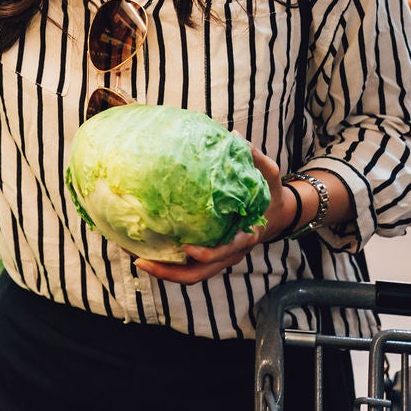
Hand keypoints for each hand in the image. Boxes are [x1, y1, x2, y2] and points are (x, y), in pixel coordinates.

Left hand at [135, 145, 292, 283]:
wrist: (275, 214)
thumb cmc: (269, 192)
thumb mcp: (269, 174)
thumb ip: (255, 157)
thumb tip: (234, 135)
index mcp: (246, 236)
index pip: (226, 252)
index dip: (208, 254)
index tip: (187, 248)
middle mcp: (231, 253)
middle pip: (200, 273)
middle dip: (171, 273)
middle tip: (142, 262)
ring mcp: (219, 258)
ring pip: (191, 275)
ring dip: (164, 272)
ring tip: (135, 259)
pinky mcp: (209, 256)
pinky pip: (187, 266)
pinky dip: (167, 264)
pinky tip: (142, 251)